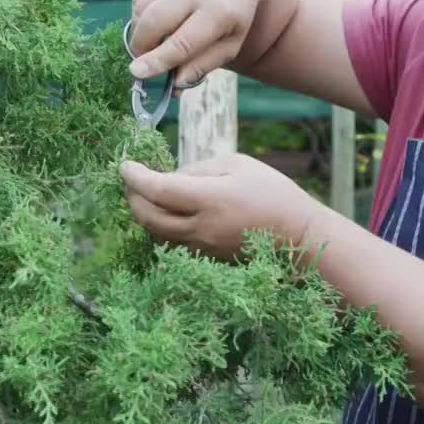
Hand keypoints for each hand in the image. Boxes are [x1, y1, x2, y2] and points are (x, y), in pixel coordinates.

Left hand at [119, 153, 326, 258]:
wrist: (299, 239)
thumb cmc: (274, 194)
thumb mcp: (238, 165)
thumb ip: (199, 169)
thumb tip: (171, 177)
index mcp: (209, 200)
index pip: (158, 189)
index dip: (135, 177)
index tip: (123, 165)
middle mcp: (200, 228)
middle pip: (148, 217)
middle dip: (132, 197)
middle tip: (130, 180)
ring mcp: (202, 248)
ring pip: (157, 232)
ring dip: (145, 212)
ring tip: (146, 193)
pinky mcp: (206, 258)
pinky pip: (172, 242)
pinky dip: (161, 225)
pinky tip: (167, 211)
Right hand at [127, 0, 273, 85]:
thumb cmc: (232, 16)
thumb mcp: (229, 45)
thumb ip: (202, 66)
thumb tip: (174, 86)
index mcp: (218, 12)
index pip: (182, 42)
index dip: (157, 60)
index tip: (137, 73)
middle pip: (153, 24)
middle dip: (141, 47)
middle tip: (142, 61)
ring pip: (140, 11)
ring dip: (141, 31)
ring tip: (158, 36)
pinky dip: (141, 13)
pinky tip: (160, 14)